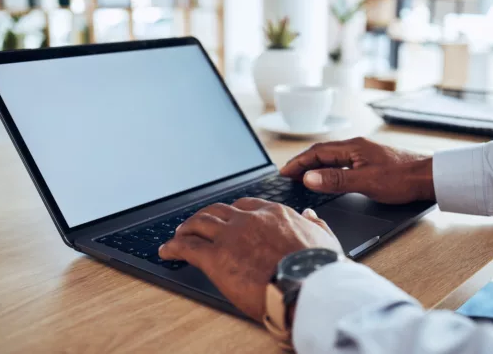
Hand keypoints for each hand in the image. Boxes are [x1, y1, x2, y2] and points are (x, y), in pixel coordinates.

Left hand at [158, 198, 341, 321]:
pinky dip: (174, 247)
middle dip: (206, 216)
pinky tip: (167, 251)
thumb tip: (309, 215)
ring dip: (187, 227)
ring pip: (200, 223)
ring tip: (179, 234)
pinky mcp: (216, 258)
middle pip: (219, 210)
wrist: (310, 287)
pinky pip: (187, 247)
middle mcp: (250, 219)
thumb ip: (314, 224)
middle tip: (197, 224)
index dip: (233, 212)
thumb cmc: (320, 270)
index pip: (246, 205)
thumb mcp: (325, 240)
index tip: (228, 218)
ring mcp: (231, 236)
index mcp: (275, 214)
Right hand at [280, 137, 434, 203]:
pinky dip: (327, 168)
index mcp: (353, 147)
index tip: (284, 172)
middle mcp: (356, 147)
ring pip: (331, 157)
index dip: (298, 163)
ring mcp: (363, 153)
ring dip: (314, 164)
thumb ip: (335, 180)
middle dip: (302, 162)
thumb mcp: (365, 182)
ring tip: (301, 175)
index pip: (317, 153)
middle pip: (322, 152)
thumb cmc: (401, 179)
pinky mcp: (370, 161)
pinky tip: (326, 175)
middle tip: (287, 174)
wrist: (428, 178)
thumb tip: (309, 177)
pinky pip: (341, 162)